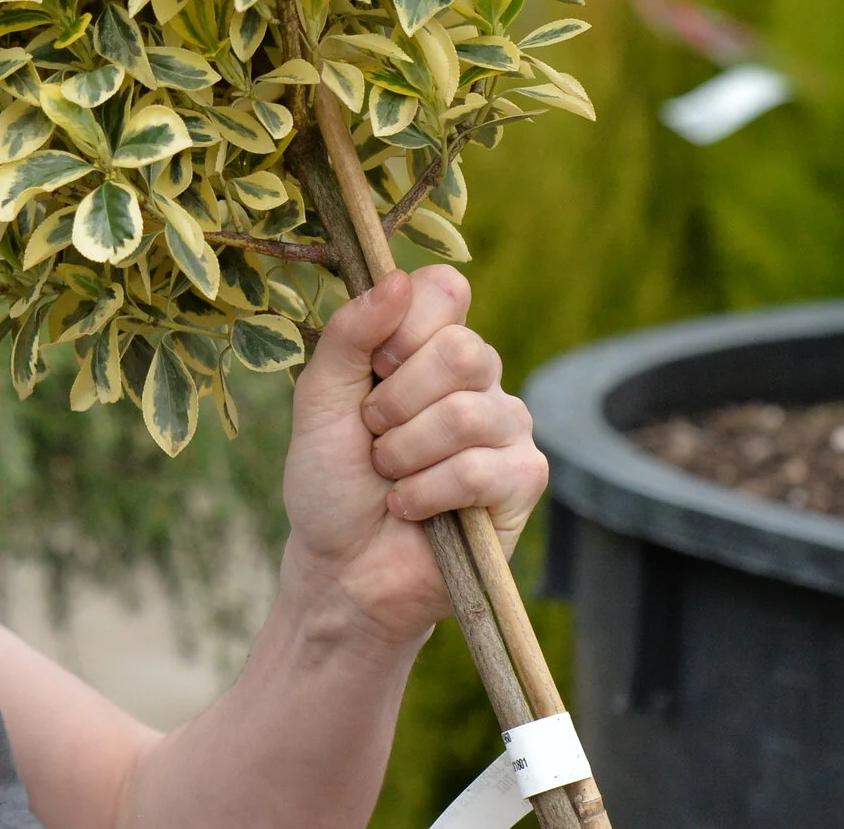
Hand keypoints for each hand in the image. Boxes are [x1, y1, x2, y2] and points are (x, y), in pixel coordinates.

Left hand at [277, 266, 547, 644]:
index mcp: (428, 347)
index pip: (446, 291)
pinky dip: (426, 493)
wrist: (341, 566)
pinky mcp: (524, 480)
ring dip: (404, 454)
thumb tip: (396, 278)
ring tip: (389, 476)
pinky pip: (480, 469)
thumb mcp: (319, 399)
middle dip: (396, 402)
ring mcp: (507, 427)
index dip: (406, 325)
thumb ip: (350, 334)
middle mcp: (477, 378)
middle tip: (373, 435)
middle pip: (463, 349)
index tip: (373, 368)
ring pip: (467, 414)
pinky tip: (410, 509)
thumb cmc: (330, 479)